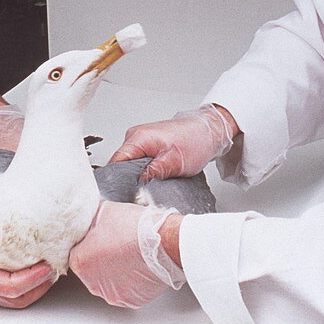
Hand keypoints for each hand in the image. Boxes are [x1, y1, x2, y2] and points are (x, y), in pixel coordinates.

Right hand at [0, 183, 54, 307]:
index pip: (9, 286)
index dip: (33, 278)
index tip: (48, 265)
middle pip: (16, 300)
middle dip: (40, 286)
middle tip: (56, 266)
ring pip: (11, 301)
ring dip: (33, 289)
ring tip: (48, 269)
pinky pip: (3, 293)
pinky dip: (21, 286)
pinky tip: (29, 269)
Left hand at [70, 201, 184, 308]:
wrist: (164, 242)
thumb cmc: (136, 228)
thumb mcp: (104, 211)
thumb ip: (90, 221)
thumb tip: (88, 220)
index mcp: (81, 261)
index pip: (75, 253)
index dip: (87, 243)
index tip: (99, 238)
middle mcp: (92, 283)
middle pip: (90, 269)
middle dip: (100, 259)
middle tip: (116, 245)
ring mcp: (112, 294)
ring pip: (108, 282)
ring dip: (114, 272)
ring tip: (128, 255)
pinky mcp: (131, 301)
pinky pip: (126, 290)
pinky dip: (130, 281)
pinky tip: (137, 266)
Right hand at [109, 104, 234, 180]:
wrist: (208, 130)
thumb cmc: (196, 140)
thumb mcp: (175, 162)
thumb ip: (153, 173)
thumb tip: (136, 185)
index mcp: (138, 138)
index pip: (115, 162)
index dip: (115, 180)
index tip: (121, 193)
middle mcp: (136, 136)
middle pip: (120, 163)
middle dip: (127, 179)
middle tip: (140, 192)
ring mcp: (141, 139)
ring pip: (130, 163)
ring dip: (137, 175)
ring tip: (150, 184)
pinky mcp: (148, 144)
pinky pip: (138, 160)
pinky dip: (144, 170)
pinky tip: (154, 176)